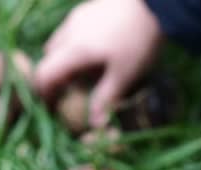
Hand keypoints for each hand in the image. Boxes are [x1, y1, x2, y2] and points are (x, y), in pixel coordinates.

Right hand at [34, 0, 162, 126]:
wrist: (158, 3)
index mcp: (74, 50)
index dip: (42, 93)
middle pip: (49, 57)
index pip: (43, 74)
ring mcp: (79, 16)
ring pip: (60, 42)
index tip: (52, 107)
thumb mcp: (124, 75)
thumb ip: (105, 99)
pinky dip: (76, 45)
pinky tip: (99, 51)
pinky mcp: (90, 8)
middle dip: (55, 76)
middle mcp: (70, 31)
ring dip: (65, 59)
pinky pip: (73, 30)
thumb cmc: (139, 39)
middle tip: (71, 92)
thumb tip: (95, 126)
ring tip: (87, 72)